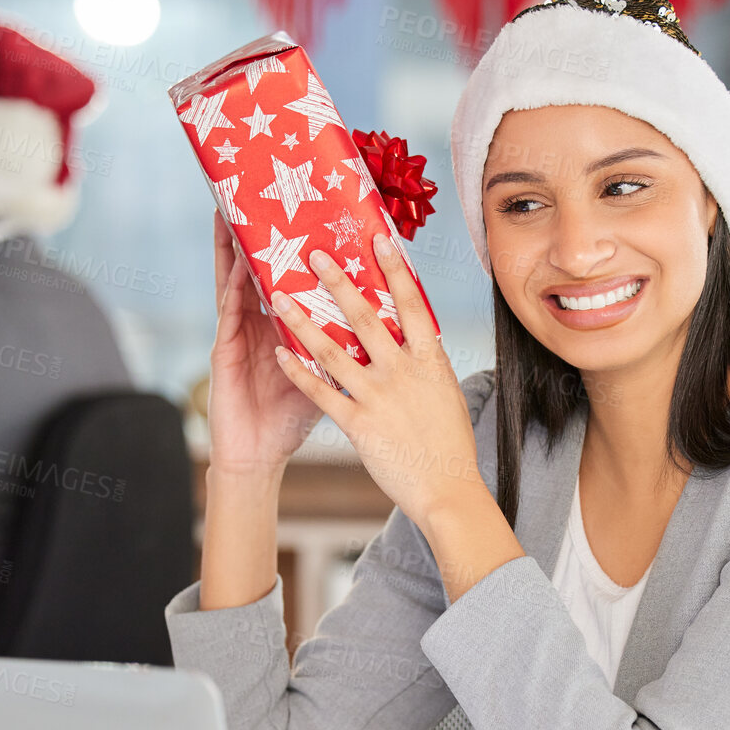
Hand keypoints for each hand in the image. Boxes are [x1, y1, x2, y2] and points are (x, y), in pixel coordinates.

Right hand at [205, 212, 324, 477]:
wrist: (259, 456)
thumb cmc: (289, 418)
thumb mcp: (326, 374)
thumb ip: (346, 347)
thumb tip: (388, 326)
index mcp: (284, 326)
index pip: (291, 278)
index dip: (298, 248)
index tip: (312, 214)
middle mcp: (260, 323)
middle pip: (262, 271)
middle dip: (263, 236)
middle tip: (269, 198)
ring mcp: (240, 334)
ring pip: (238, 282)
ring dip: (236, 249)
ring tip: (236, 213)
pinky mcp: (225, 351)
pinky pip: (230, 313)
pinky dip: (232, 287)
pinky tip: (237, 264)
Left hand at [269, 232, 487, 529]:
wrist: (447, 489)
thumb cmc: (450, 444)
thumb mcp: (446, 393)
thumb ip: (427, 364)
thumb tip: (419, 337)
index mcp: (430, 359)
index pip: (410, 304)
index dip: (394, 269)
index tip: (378, 239)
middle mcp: (402, 371)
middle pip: (364, 316)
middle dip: (337, 281)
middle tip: (313, 254)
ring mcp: (379, 396)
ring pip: (332, 350)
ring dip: (303, 321)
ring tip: (279, 297)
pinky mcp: (358, 424)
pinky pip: (322, 392)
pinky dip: (299, 371)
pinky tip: (281, 353)